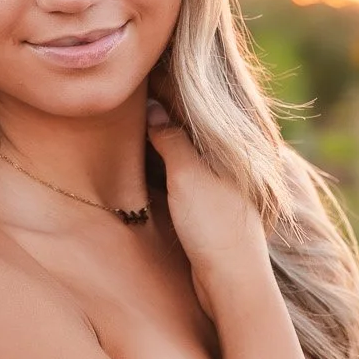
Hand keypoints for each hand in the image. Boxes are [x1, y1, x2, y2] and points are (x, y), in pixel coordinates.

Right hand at [144, 95, 270, 321]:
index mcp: (232, 147)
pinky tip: (141, 160)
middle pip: (189, 128)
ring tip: (126, 122)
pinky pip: (181, 175)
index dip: (168, 90)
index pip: (195, 107)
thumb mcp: (188, 175)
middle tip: (127, 96)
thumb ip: (171, 138)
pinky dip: (163, 165)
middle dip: (162, 112)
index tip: (141, 76)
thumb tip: (153, 107)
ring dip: (159, 140)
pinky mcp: (208, 206)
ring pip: (183, 152)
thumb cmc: (215, 226)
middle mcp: (230, 162)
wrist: (232, 281)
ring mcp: (219, 184)